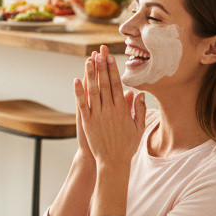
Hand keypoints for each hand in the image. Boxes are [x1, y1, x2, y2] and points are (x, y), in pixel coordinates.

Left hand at [74, 45, 144, 169]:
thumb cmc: (127, 146)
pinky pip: (82, 104)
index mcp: (122, 110)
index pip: (116, 85)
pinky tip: (76, 80)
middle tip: (100, 52)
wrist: (113, 162)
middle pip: (104, 84)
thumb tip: (139, 94)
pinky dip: (79, 91)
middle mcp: (109, 110)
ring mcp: (97, 115)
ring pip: (93, 91)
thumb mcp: (138, 128)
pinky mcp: (87, 122)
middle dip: (102, 67)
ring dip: (91, 75)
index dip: (112, 70)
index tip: (110, 58)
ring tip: (88, 60)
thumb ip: (139, 110)